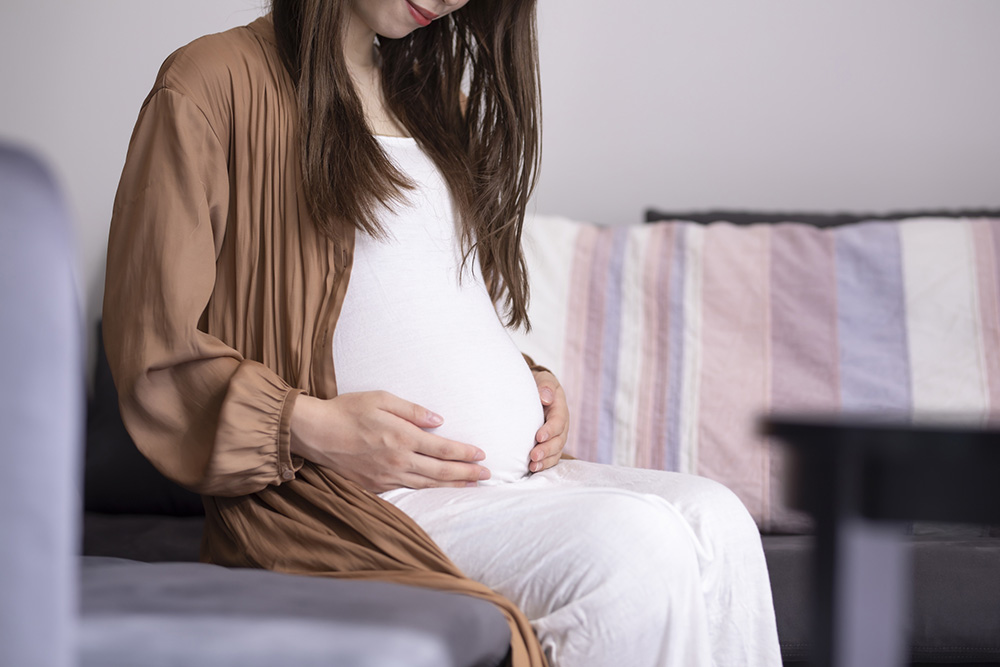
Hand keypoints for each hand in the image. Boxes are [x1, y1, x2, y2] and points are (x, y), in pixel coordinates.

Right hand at [289, 391, 490, 492]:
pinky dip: (428, 492)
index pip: (442, 448)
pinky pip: (408, 491)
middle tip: (487, 475)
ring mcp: (387, 477)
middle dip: (467, 473)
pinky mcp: (376, 486)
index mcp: (402, 437)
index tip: (481, 454)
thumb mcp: (381, 399)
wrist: (316, 434)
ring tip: (471, 485)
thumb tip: (439, 421)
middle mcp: (398, 461)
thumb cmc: (348, 410)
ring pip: (427, 486)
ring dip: (452, 486)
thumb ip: (412, 410)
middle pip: (441, 472)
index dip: (465, 453)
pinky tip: (438, 491)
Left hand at [528, 370, 568, 471]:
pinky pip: (551, 457)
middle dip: (547, 450)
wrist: (538, 392)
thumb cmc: (539, 386)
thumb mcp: (544, 380)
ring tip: (533, 466)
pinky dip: (544, 464)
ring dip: (545, 460)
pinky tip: (533, 469)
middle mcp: (561, 425)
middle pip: (558, 441)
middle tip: (534, 456)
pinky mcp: (550, 444)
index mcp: (560, 409)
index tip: (538, 436)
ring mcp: (557, 436)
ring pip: (556, 452)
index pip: (558, 422)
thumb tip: (545, 397)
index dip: (550, 430)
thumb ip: (545, 386)